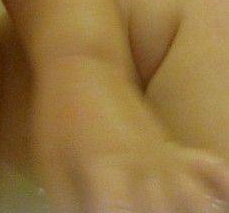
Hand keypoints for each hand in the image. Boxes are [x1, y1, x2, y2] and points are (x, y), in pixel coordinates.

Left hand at [31, 58, 228, 212]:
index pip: (117, 210)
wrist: (83, 67)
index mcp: (107, 169)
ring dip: (188, 210)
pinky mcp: (177, 149)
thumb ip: (69, 205)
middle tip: (132, 211)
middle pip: (161, 208)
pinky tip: (221, 202)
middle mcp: (144, 166)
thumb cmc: (60, 119)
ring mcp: (166, 157)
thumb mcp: (52, 166)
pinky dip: (221, 186)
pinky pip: (212, 168)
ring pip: (193, 198)